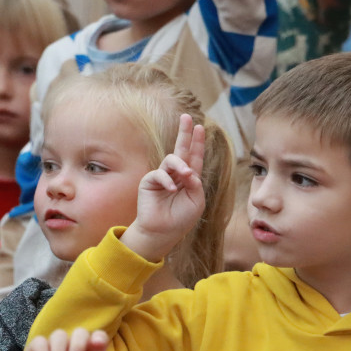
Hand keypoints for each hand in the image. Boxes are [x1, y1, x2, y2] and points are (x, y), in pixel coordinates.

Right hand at [124, 115, 206, 261]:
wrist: (163, 232)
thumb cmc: (181, 219)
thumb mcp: (196, 201)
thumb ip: (196, 184)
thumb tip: (189, 170)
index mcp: (189, 178)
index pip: (194, 157)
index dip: (197, 143)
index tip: (201, 127)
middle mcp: (176, 174)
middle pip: (181, 149)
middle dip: (184, 133)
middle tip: (187, 117)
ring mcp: (162, 176)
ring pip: (172, 159)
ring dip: (181, 164)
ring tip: (186, 174)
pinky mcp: (150, 181)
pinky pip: (159, 174)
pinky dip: (167, 181)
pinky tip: (172, 190)